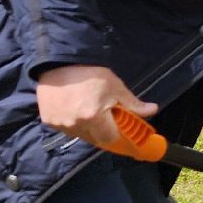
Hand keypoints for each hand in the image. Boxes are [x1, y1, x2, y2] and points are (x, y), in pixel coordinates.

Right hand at [37, 65, 155, 147]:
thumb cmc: (90, 74)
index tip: (118, 124)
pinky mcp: (48, 120)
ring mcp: (60, 124)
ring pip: (79, 134)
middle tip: (103, 115)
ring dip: (86, 127)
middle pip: (94, 139)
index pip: (110, 138)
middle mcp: (75, 125)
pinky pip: (65, 128)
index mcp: (93, 117)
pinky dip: (71, 122)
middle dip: (102, 130)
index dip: (116, 132)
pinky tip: (72, 108)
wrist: (58, 63)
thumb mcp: (115, 87)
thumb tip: (153, 110)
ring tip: (86, 108)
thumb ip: (133, 103)